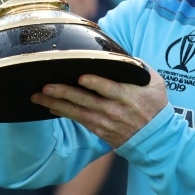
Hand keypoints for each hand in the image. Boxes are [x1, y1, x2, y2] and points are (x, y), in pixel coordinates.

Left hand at [32, 67, 168, 148]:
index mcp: (128, 96)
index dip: (95, 83)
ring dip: (56, 103)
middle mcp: (114, 110)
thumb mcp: (154, 83)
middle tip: (46, 86)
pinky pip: (78, 120)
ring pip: (77, 112)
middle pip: (86, 100)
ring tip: (38, 96)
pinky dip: (64, 113)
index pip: (109, 89)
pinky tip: (50, 107)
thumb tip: (122, 55)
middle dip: (64, 93)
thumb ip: (139, 68)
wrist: (156, 138)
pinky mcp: (100, 130)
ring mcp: (105, 122)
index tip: (80, 77)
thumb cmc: (155, 105)